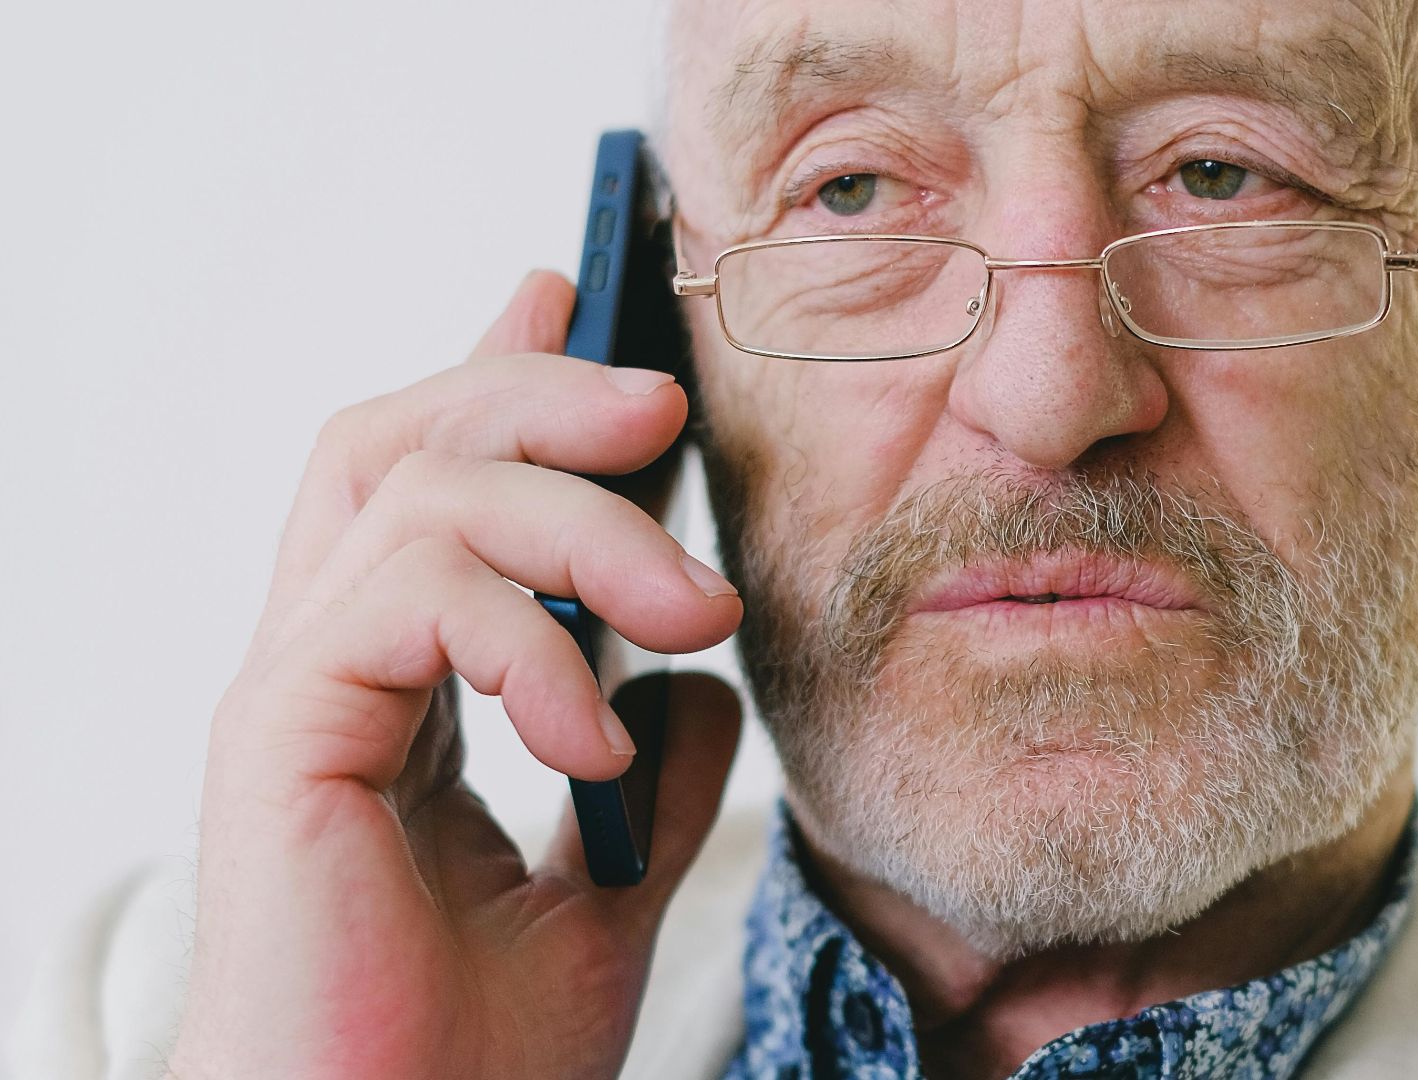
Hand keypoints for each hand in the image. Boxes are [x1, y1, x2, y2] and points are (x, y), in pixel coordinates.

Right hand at [168, 272, 743, 1079]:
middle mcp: (332, 671)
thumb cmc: (470, 1060)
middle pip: (404, 443)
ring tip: (694, 615)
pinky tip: (593, 741)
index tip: (562, 294)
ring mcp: (297, 696)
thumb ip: (645, 780)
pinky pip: (406, 596)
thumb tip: (697, 687)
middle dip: (536, 391)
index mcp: (397, 696)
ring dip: (585, 529)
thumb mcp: (605, 894)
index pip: (433, 490)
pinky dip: (529, 644)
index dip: (497, 381)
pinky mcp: (281, 735)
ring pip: (422, 494)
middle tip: (661, 400)